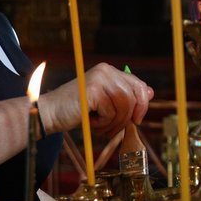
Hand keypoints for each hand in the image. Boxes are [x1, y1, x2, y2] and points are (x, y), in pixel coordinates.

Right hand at [39, 63, 153, 135]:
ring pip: (125, 105)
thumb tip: (150, 92)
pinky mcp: (93, 90)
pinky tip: (91, 121)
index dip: (142, 105)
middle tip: (114, 129)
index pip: (139, 85)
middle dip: (128, 118)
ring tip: (100, 126)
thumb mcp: (106, 103)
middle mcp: (106, 71)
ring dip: (114, 123)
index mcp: (110, 72)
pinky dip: (103, 123)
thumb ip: (125, 97)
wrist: (50, 114)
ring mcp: (100, 78)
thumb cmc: (78, 112)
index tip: (136, 120)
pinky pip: (111, 112)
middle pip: (135, 96)